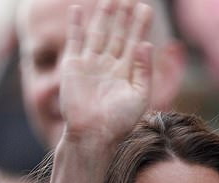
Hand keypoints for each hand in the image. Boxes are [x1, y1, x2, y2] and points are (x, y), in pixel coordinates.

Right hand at [60, 0, 152, 148]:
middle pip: (116, 34)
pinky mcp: (72, 68)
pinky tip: (77, 9)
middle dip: (123, 16)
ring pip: (98, 34)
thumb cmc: (119, 122)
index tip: (145, 8)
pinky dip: (75, 25)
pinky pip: (74, 41)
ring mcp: (90, 66)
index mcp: (125, 73)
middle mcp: (108, 67)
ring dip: (103, 15)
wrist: (92, 134)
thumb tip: (145, 43)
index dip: (139, 25)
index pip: (133, 42)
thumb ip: (144, 70)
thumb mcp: (139, 96)